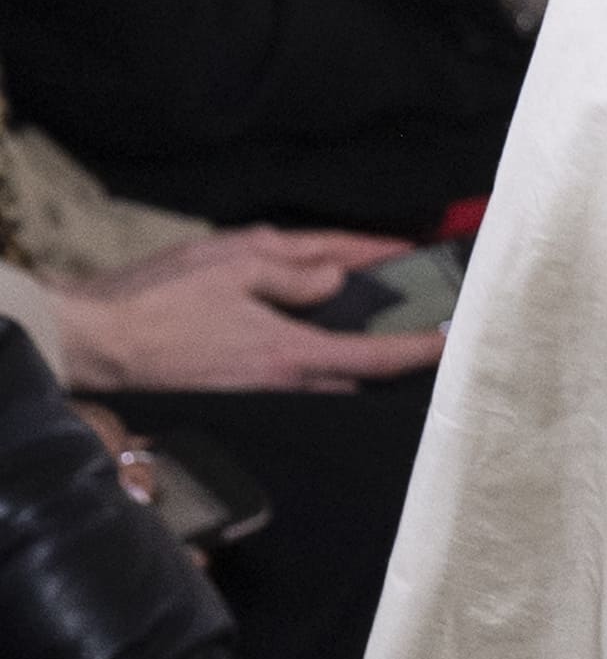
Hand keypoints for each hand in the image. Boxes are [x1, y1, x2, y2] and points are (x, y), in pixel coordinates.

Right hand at [54, 226, 440, 395]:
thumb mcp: (233, 263)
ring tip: (373, 322)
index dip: (422, 348)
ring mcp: (264, 393)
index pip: (378, 354)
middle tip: (420, 320)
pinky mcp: (242, 395)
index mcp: (292, 351)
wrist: (98, 342)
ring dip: (356, 356)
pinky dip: (319, 359)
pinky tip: (315, 334)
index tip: (456, 338)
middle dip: (394, 350)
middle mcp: (287, 382)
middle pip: (361, 371)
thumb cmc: (158, 300)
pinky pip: (299, 381)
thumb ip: (295, 270)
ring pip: (330, 379)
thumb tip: (340, 277)